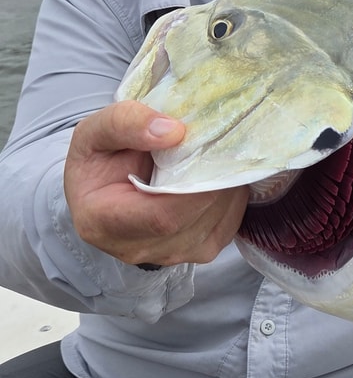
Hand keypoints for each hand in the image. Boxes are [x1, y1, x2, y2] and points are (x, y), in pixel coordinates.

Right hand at [64, 100, 248, 266]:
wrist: (105, 188)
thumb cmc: (99, 161)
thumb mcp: (95, 132)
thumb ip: (124, 123)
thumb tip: (173, 132)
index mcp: (103, 223)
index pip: (163, 217)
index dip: (194, 186)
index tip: (206, 149)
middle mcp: (137, 248)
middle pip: (196, 217)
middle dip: (214, 178)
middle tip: (218, 143)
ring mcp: (171, 254)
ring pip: (218, 219)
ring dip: (226, 186)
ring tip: (214, 158)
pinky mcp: (199, 251)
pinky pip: (229, 222)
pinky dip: (231, 196)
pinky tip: (216, 176)